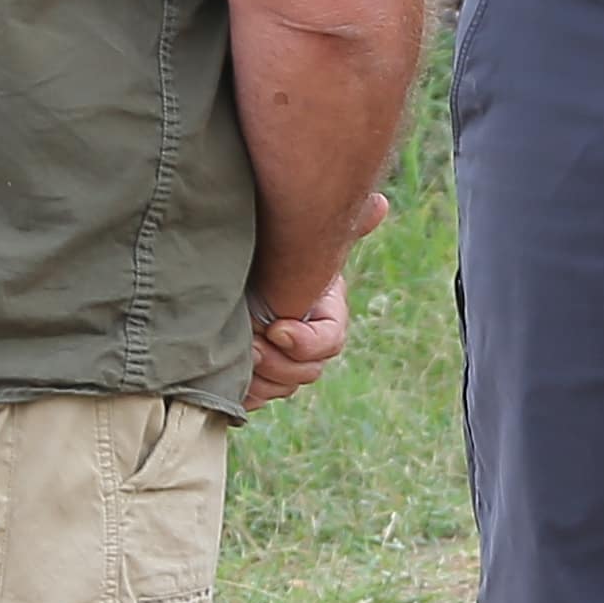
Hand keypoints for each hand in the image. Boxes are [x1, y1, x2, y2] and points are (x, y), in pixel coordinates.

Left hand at [243, 192, 389, 408]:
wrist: (223, 269)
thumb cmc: (263, 249)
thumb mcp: (296, 239)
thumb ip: (339, 226)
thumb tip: (380, 203)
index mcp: (323, 311)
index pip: (329, 341)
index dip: (306, 342)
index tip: (276, 328)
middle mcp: (307, 339)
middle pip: (308, 371)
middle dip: (279, 363)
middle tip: (250, 345)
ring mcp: (283, 360)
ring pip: (285, 387)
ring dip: (262, 379)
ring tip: (237, 355)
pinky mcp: (256, 374)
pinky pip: (260, 398)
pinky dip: (247, 393)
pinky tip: (229, 377)